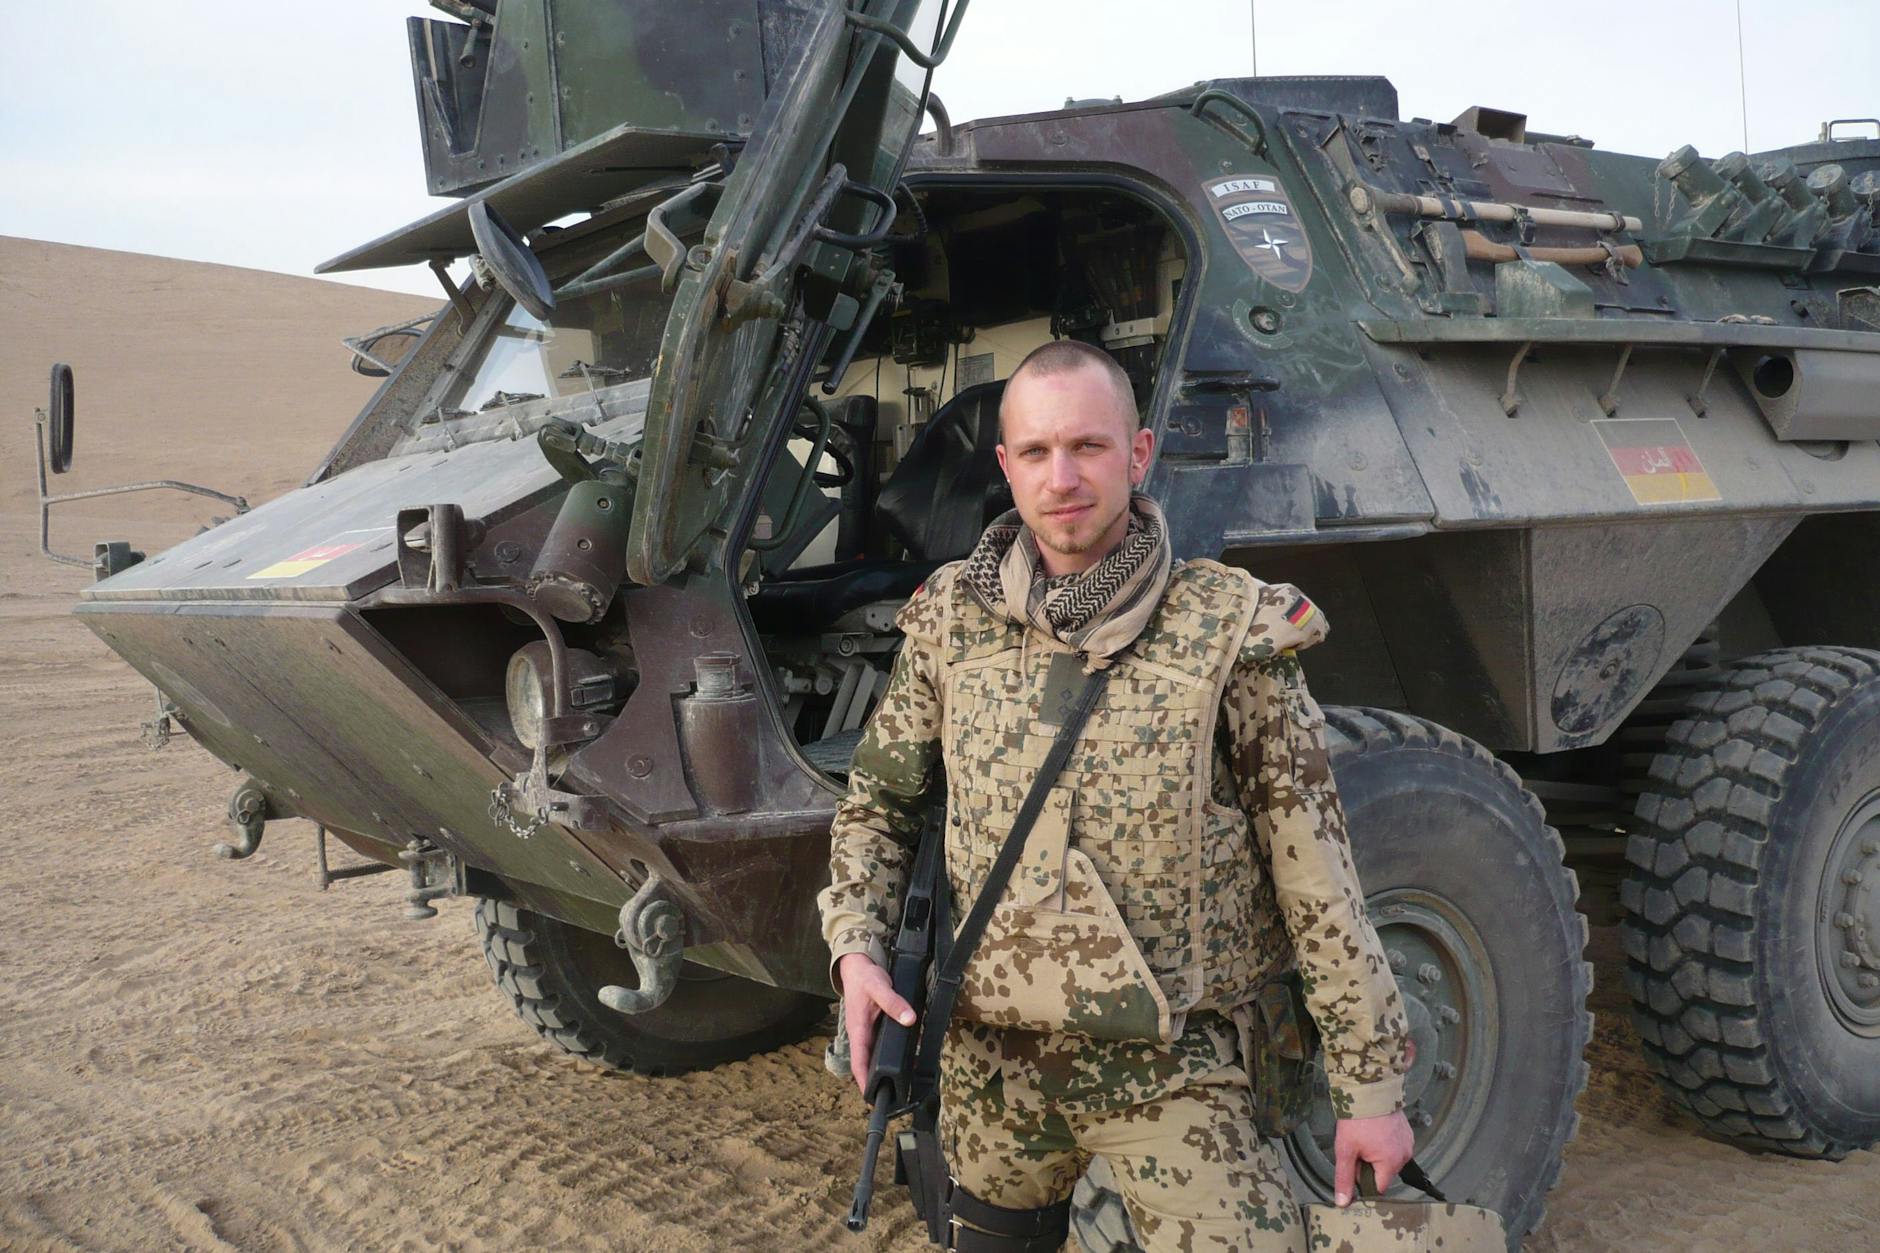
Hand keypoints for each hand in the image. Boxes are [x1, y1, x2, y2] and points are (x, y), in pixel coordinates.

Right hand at [837, 952, 916, 1095]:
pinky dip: (895, 1053)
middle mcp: (862, 1035)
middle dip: (879, 1081)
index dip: (864, 1081)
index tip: (872, 1098)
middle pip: (868, 1064)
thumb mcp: (879, 987)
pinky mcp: (876, 1027)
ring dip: (888, 1068)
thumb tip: (909, 1019)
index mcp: (857, 1030)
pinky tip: (912, 1055)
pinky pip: (884, 1045)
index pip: (858, 1062)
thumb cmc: (865, 977)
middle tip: (897, 1095)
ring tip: (908, 1080)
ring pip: (877, 1056)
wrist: (859, 966)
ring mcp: (869, 1032)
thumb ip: (893, 1003)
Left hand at [1332, 1110, 1414, 1206]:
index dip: (1363, 1178)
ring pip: (1389, 1158)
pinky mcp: (1407, 1132)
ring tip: (1366, 1135)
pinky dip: (1384, 1142)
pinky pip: (1395, 1145)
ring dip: (1376, 1152)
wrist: (1370, 1089)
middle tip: (1357, 1146)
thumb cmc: (1358, 1119)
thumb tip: (1342, 1202)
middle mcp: (1404, 1155)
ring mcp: (1408, 1143)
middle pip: (1384, 1172)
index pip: (1378, 1187)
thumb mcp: (1346, 1150)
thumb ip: (1344, 1178)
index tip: (1355, 1164)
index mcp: (1391, 1163)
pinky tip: (1374, 1130)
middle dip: (1369, 1164)